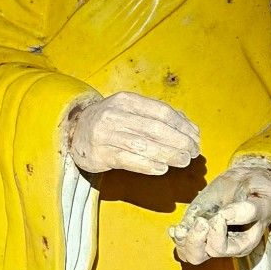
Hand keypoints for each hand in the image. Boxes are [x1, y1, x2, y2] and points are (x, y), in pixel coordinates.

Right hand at [62, 92, 200, 176]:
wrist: (74, 133)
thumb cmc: (109, 122)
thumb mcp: (129, 110)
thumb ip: (155, 115)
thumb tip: (187, 126)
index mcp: (127, 100)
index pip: (162, 111)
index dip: (183, 125)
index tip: (196, 137)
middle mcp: (115, 115)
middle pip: (155, 129)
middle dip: (179, 141)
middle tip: (193, 151)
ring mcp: (105, 134)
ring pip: (143, 145)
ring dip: (168, 155)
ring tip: (183, 161)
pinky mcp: (100, 154)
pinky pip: (128, 160)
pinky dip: (148, 166)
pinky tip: (161, 168)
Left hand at [170, 160, 270, 264]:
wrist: (251, 181)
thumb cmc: (261, 193)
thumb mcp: (262, 199)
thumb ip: (249, 210)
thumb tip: (226, 215)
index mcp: (241, 243)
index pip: (220, 249)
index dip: (216, 233)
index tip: (221, 214)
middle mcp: (222, 245)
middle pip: (198, 256)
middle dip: (195, 239)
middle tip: (202, 220)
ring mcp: (207, 237)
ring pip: (186, 252)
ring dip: (182, 239)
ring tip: (183, 226)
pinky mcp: (196, 227)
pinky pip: (181, 242)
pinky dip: (176, 235)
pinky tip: (176, 227)